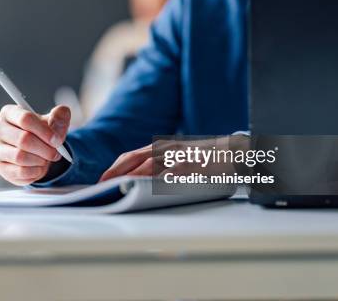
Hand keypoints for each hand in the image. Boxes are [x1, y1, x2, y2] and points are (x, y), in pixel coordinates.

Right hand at [0, 105, 70, 185]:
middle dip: (45, 149)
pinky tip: (39, 167)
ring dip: (40, 160)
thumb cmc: (44, 131)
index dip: (44, 131)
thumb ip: (60, 116)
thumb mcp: (56, 119)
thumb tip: (56, 123)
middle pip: (23, 139)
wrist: (40, 151)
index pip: (25, 119)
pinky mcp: (1, 168)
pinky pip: (20, 172)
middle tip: (56, 153)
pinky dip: (35, 172)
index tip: (57, 140)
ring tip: (46, 158)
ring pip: (20, 157)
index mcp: (9, 113)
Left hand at [99, 135, 249, 181]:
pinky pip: (173, 172)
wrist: (235, 151)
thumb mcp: (178, 158)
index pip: (131, 155)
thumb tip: (136, 181)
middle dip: (116, 173)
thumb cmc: (205, 158)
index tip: (102, 180)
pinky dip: (159, 180)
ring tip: (119, 188)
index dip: (114, 167)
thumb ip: (159, 167)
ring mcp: (180, 155)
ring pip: (150, 165)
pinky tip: (149, 188)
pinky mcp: (193, 164)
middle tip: (102, 187)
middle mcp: (167, 148)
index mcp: (162, 147)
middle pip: (135, 159)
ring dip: (132, 177)